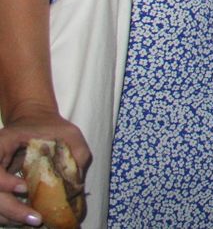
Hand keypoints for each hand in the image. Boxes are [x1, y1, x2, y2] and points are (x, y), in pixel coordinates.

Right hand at [0, 107, 89, 227]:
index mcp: (2, 144)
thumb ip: (76, 154)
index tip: (25, 187)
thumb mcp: (68, 134)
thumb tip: (78, 184)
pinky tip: (28, 219)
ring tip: (33, 221)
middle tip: (35, 219)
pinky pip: (1, 204)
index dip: (5, 182)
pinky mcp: (1, 187)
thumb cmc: (52, 127)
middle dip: (10, 209)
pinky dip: (11, 215)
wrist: (36, 122)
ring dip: (10, 216)